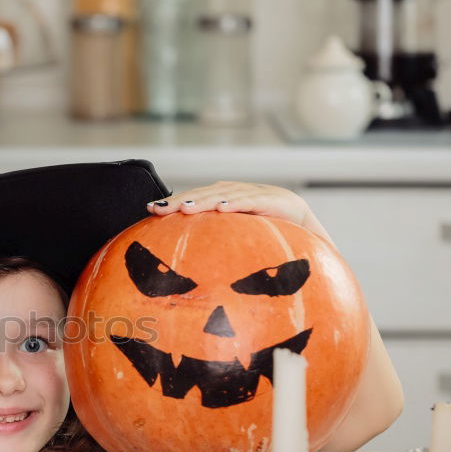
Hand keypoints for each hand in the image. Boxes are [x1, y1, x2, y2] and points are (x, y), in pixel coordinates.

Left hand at [146, 181, 332, 241]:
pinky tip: (221, 208)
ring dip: (201, 201)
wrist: (301, 220)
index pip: (191, 198)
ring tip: (184, 208)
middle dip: (178, 201)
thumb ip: (212, 237)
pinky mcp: (268, 199)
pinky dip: (234, 203)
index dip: (171, 202)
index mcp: (220, 197)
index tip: (149, 209)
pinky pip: (249, 201)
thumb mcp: (233, 233)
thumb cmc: (262, 229)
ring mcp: (250, 193)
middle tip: (158, 208)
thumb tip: (185, 259)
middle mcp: (231, 192)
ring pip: (220, 196)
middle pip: (200, 195)